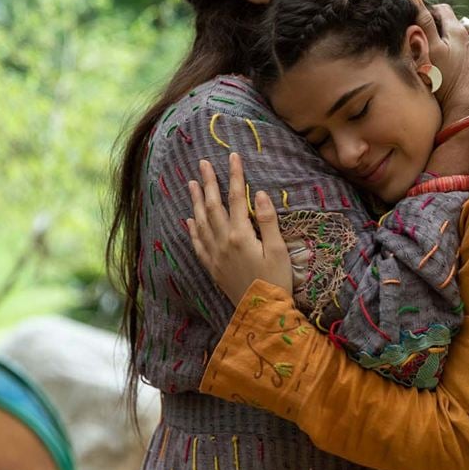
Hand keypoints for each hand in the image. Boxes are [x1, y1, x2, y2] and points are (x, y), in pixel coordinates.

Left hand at [186, 154, 292, 305]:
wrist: (262, 313)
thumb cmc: (276, 281)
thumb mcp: (279, 250)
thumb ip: (268, 220)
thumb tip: (260, 193)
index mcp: (241, 235)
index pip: (237, 198)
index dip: (234, 175)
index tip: (233, 156)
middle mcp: (223, 242)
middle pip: (213, 206)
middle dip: (208, 182)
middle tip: (202, 163)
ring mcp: (215, 255)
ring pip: (201, 222)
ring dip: (196, 201)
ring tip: (192, 183)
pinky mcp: (212, 267)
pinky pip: (197, 244)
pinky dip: (192, 229)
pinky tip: (189, 220)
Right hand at [409, 0, 468, 116]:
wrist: (467, 108)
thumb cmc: (445, 79)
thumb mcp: (430, 49)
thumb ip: (424, 24)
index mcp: (457, 31)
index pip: (443, 9)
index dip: (429, 10)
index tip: (419, 19)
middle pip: (454, 25)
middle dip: (440, 28)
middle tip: (425, 39)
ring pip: (463, 42)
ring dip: (452, 44)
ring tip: (439, 58)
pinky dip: (461, 59)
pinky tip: (453, 71)